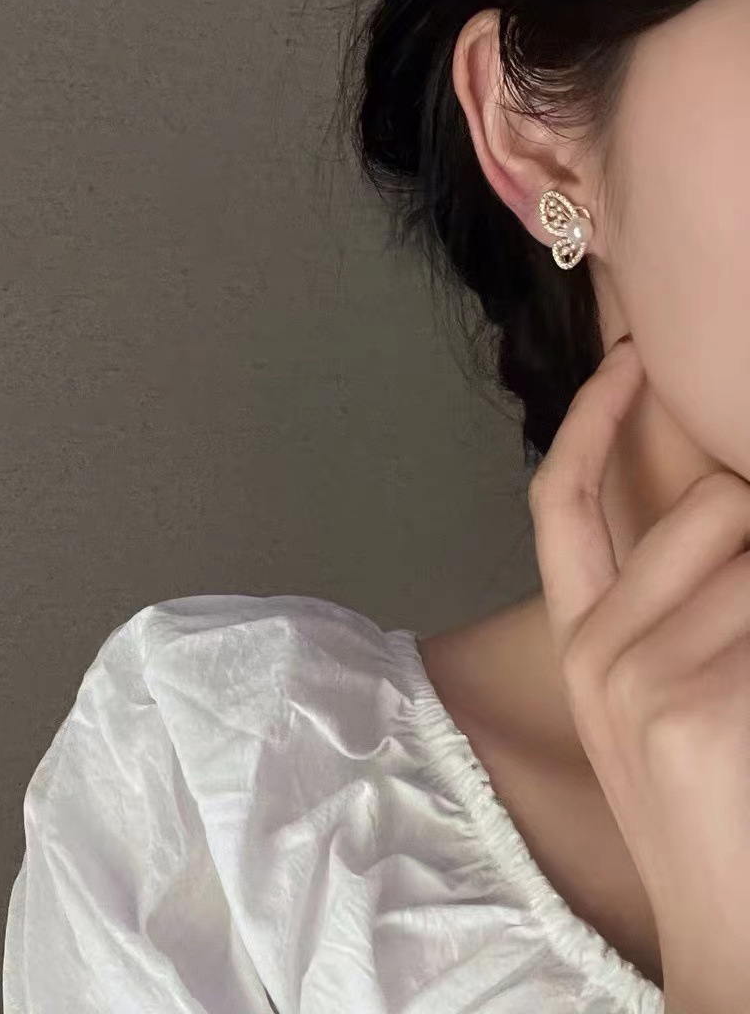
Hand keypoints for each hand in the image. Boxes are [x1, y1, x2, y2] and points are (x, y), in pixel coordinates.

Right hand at [528, 334, 749, 1013]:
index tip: (625, 357)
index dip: (590, 421)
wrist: (730, 935)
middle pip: (704, 508)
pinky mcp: (689, 709)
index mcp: (581, 637)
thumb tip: (730, 503)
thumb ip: (680, 595)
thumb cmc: (714, 803)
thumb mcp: (668, 692)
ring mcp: (635, 678)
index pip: (562, 501)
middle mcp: (592, 648)